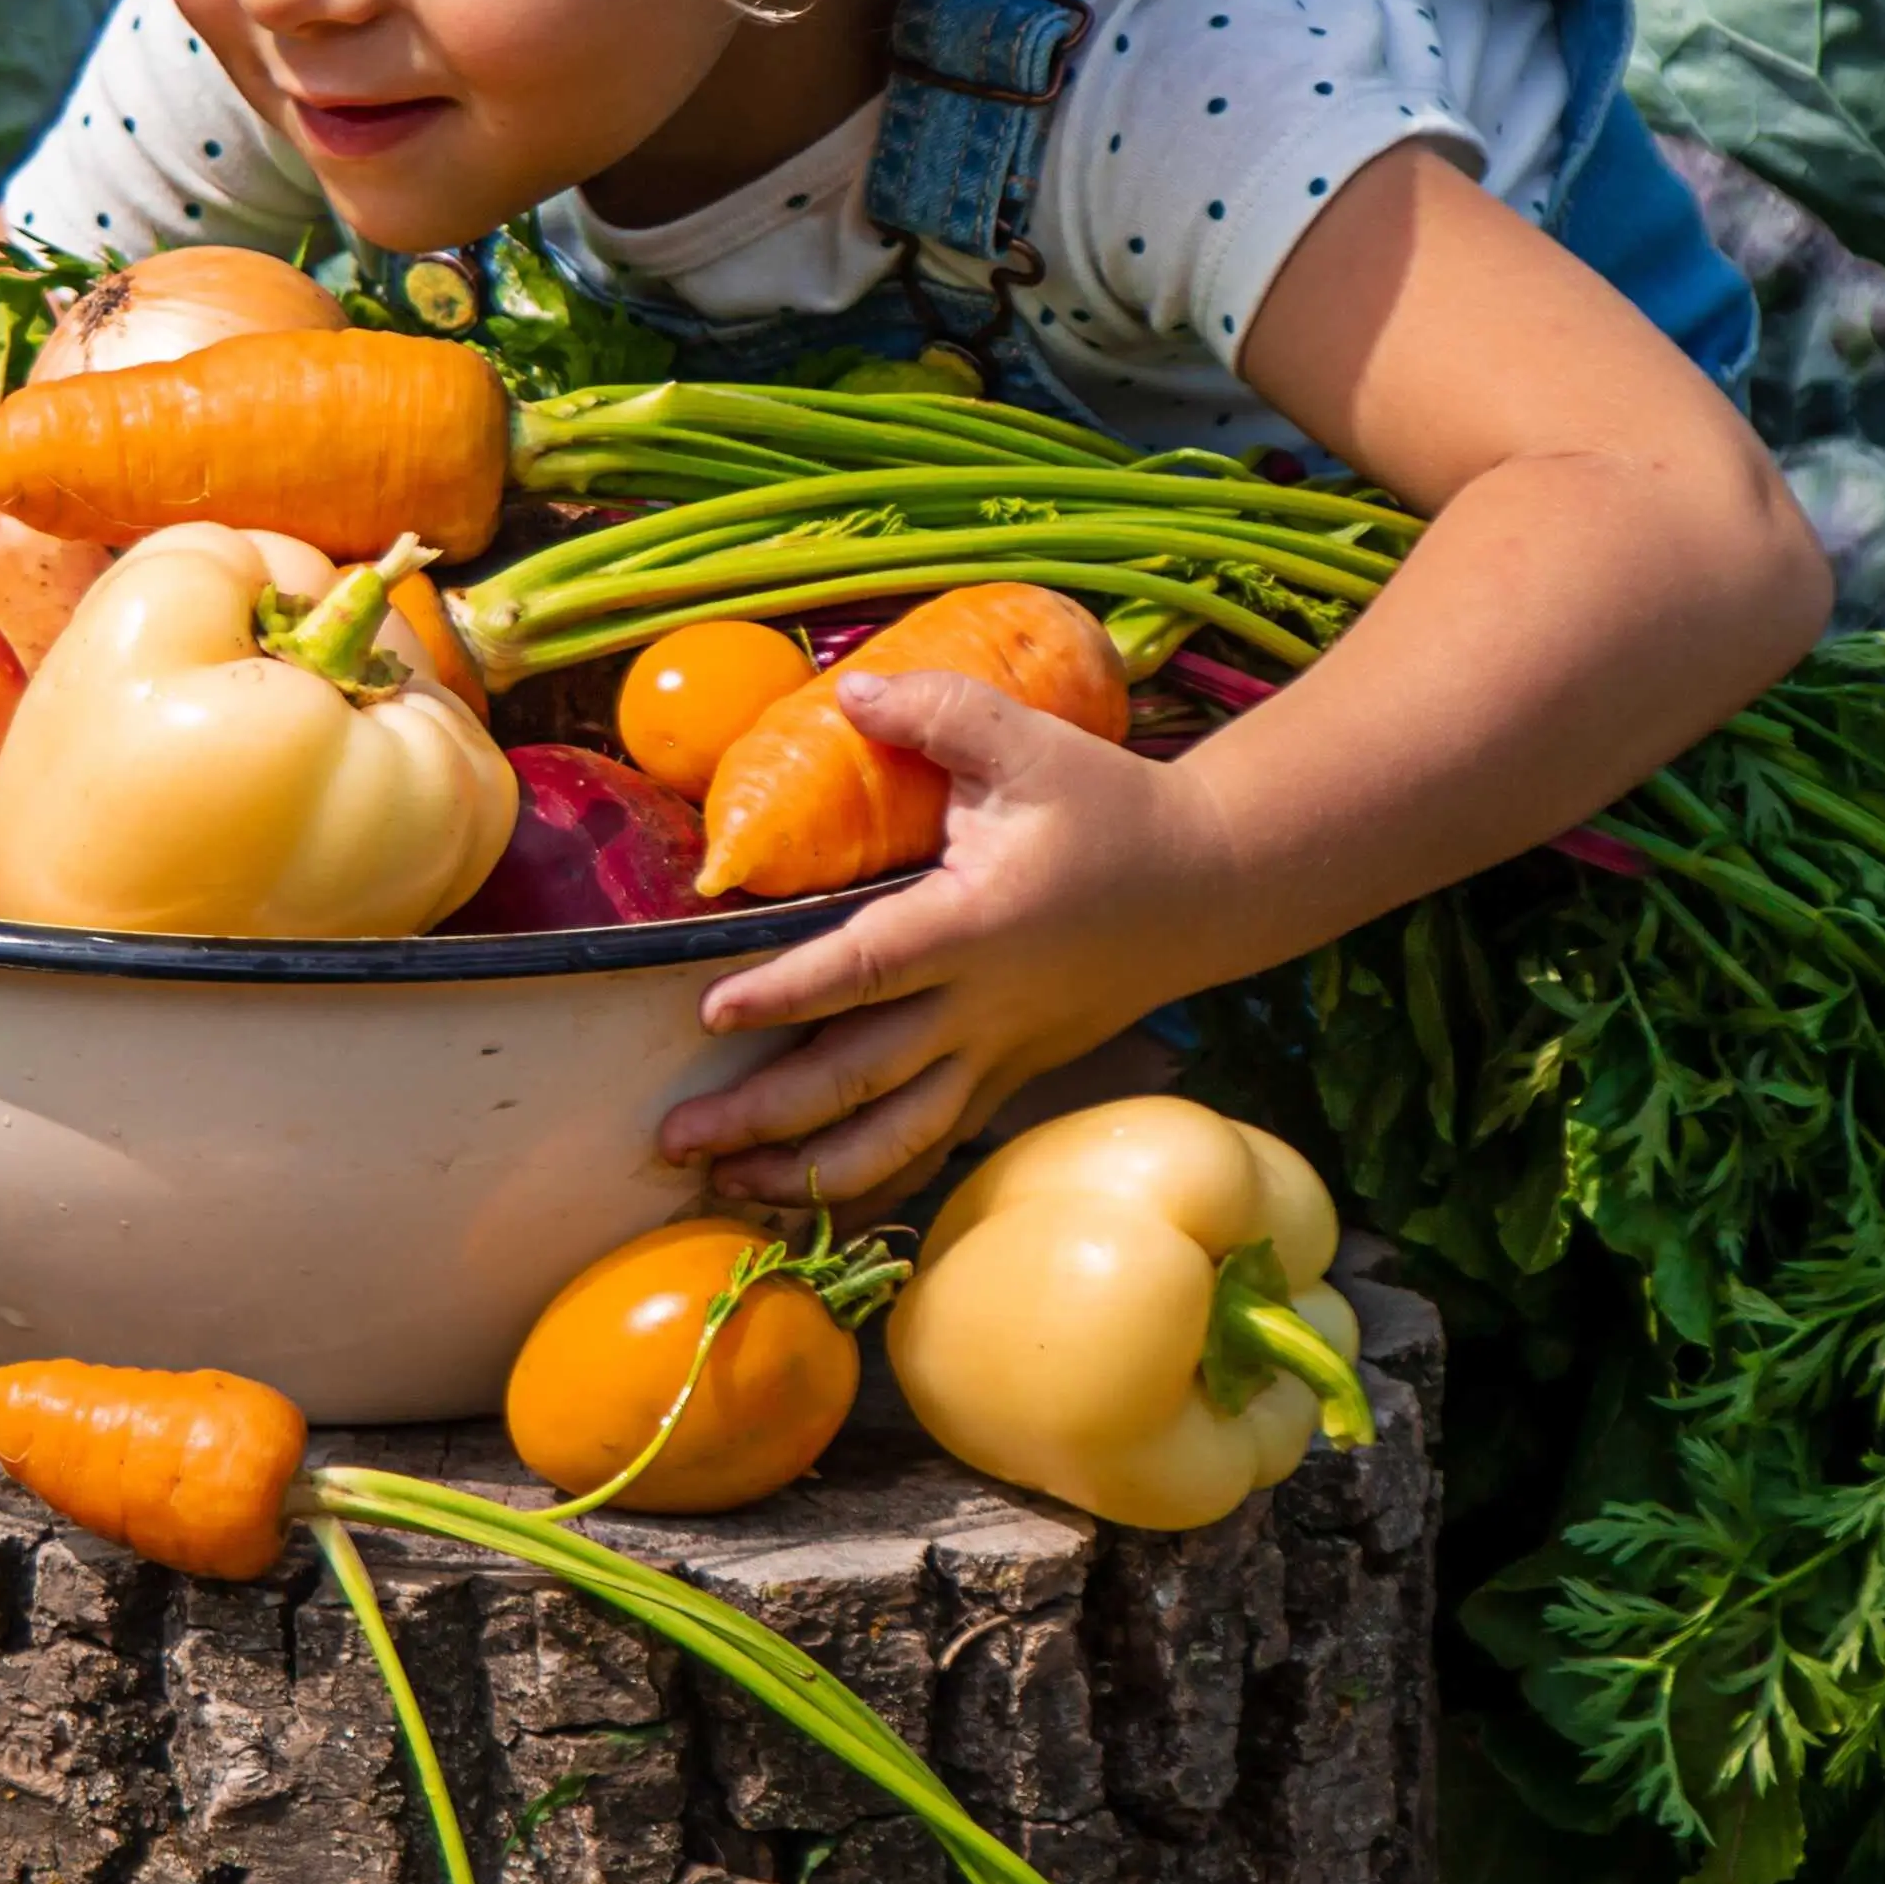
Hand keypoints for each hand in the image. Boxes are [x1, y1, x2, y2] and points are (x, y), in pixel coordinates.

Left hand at [652, 669, 1249, 1208]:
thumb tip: (847, 691)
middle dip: (763, 1118)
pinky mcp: (1011, 1079)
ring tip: (724, 1184)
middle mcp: (981, 1007)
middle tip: (673, 1138)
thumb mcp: (1029, 741)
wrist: (1211, 887)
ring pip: (896, 1138)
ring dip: (806, 1172)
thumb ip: (937, 711)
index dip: (787, 994)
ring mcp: (998, 1055)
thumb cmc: (1110, 810)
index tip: (711, 1013)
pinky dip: (870, 1178)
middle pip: (860, 1081)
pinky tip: (807, 1193)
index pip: (865, 969)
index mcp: (974, 924)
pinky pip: (933, 1143)